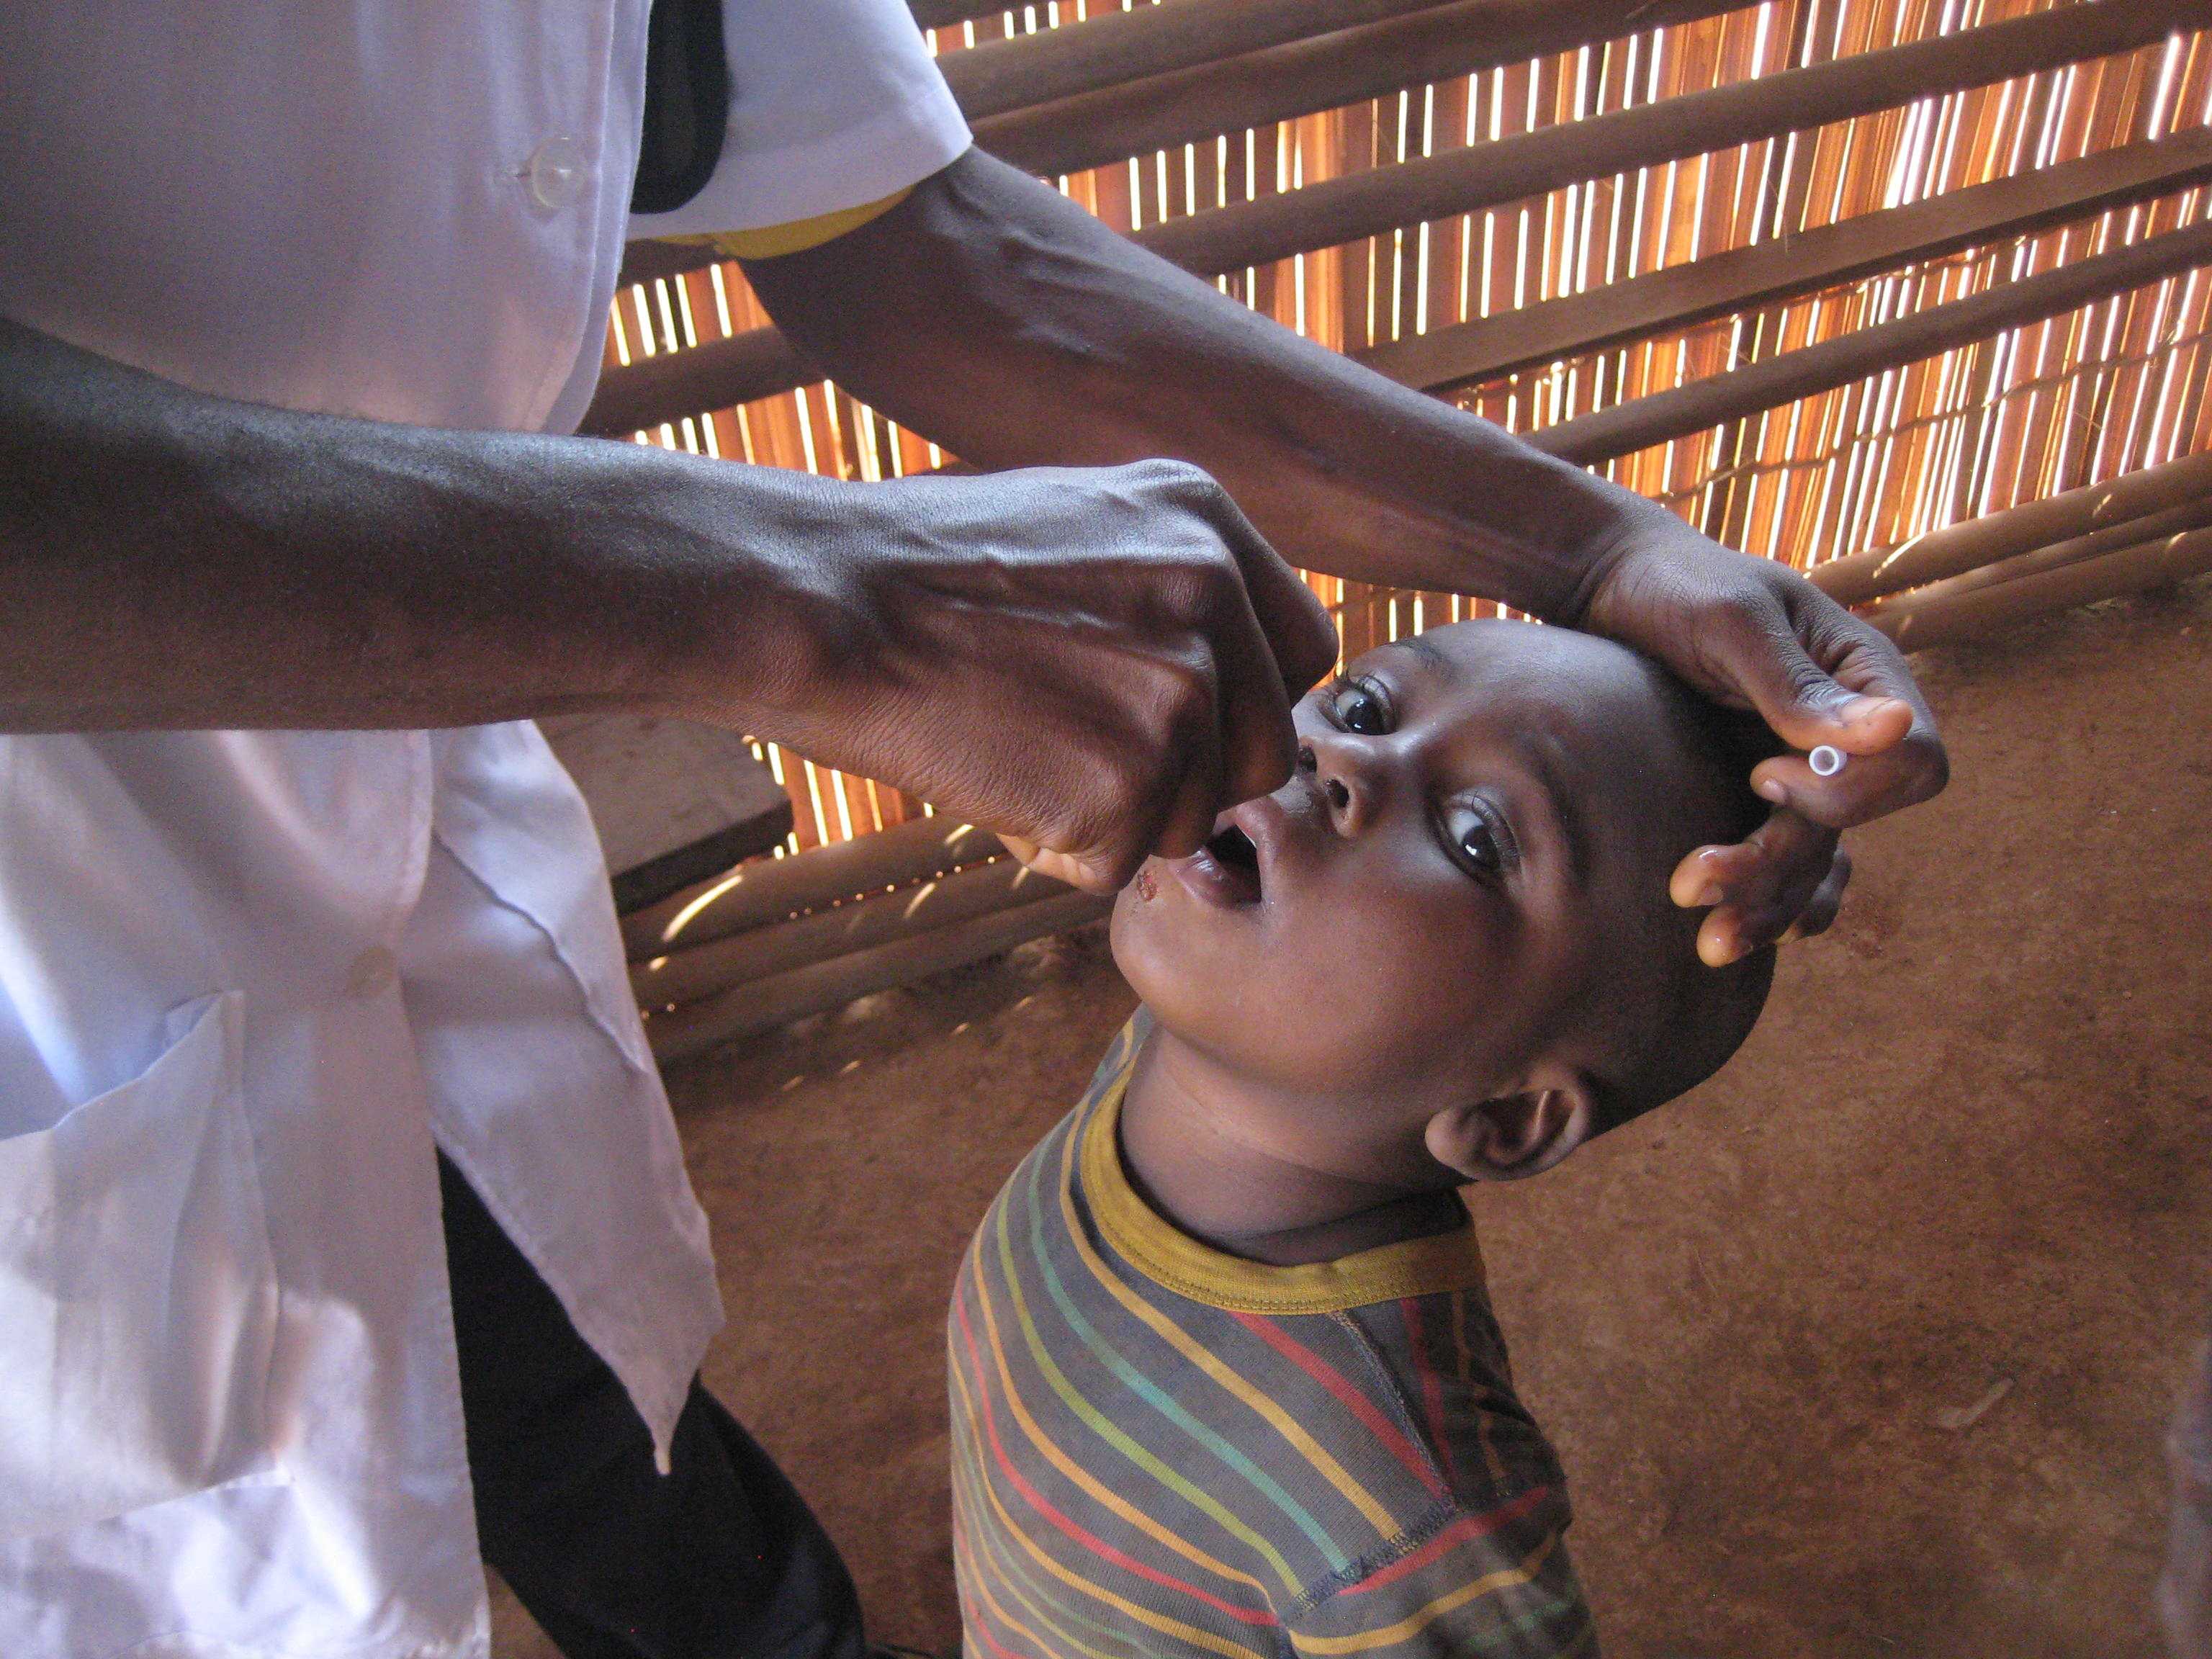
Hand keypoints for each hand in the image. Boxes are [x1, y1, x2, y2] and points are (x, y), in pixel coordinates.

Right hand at [744, 460, 1337, 894]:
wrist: (824, 602)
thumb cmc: (917, 570)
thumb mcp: (1080, 525)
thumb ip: (1171, 589)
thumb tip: (1226, 681)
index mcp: (1209, 524)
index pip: (1298, 653)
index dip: (1241, 708)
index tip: (1174, 727)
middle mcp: (1215, 600)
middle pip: (1262, 753)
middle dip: (1185, 781)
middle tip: (1079, 755)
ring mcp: (1180, 692)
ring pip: (1191, 819)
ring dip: (1112, 816)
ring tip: (1016, 749)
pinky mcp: (1131, 780)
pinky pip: (1117, 863)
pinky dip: (1055, 848)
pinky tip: (992, 781)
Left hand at [1577, 518, 1945, 961]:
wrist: (1607, 591)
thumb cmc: (1676, 588)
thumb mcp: (1733, 622)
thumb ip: (1799, 684)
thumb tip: (1898, 727)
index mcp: (1863, 678)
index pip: (1917, 765)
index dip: (1850, 791)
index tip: (1762, 774)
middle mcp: (1842, 735)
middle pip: (1852, 830)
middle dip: (1779, 866)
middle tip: (1690, 882)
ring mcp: (1798, 773)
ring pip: (1813, 864)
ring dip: (1766, 906)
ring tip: (1706, 944)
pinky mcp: (1748, 800)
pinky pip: (1790, 871)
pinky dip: (1772, 906)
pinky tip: (1735, 935)